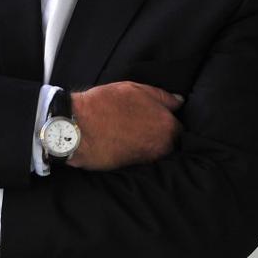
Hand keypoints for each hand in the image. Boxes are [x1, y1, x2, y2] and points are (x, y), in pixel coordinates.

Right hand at [68, 82, 183, 170]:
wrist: (78, 127)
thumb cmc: (103, 105)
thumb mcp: (134, 89)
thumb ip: (162, 96)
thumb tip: (179, 102)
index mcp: (167, 125)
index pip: (178, 126)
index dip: (166, 119)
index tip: (156, 116)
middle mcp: (162, 145)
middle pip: (169, 141)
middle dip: (159, 133)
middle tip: (141, 124)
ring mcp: (148, 158)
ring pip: (155, 150)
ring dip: (148, 143)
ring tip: (130, 132)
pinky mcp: (132, 168)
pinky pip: (141, 158)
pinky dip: (136, 151)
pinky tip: (123, 141)